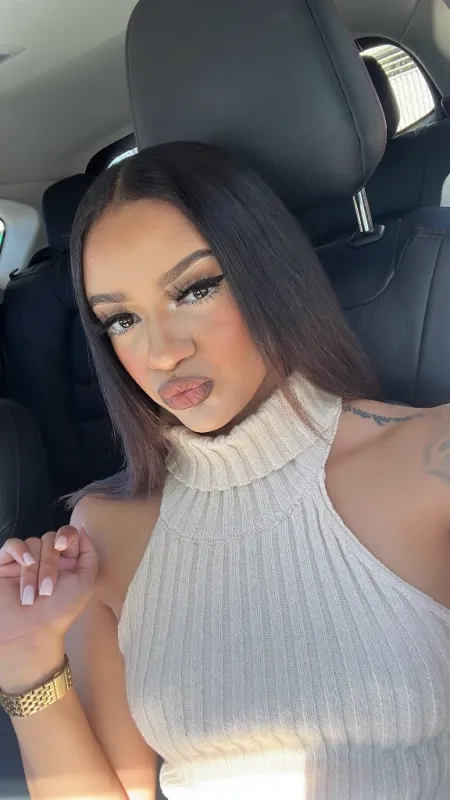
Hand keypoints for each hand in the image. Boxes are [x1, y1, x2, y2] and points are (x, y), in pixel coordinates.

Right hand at [0, 526, 98, 651]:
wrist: (31, 633)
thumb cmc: (60, 611)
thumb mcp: (85, 582)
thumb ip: (89, 554)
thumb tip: (81, 529)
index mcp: (66, 560)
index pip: (67, 534)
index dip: (66, 535)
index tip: (62, 546)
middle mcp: (46, 558)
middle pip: (49, 539)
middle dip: (50, 563)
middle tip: (47, 590)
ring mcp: (25, 561)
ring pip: (32, 544)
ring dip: (34, 571)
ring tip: (32, 595)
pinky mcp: (5, 565)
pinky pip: (12, 544)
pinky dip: (18, 551)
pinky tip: (23, 564)